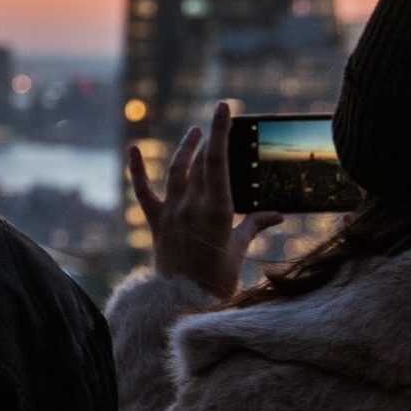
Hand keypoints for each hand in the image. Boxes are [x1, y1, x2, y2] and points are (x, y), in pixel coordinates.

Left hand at [126, 102, 285, 301]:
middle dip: (210, 140)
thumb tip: (277, 213)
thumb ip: (254, 225)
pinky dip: (137, 170)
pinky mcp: (156, 223)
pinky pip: (143, 192)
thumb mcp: (239, 250)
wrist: (185, 303)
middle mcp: (191, 205)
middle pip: (200, 163)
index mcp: (217, 210)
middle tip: (218, 122)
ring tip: (195, 133)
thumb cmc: (218, 280)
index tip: (224, 107)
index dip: (221, 131)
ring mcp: (171, 213)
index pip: (219, 161)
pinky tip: (133, 148)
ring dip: (186, 149)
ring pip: (177, 171)